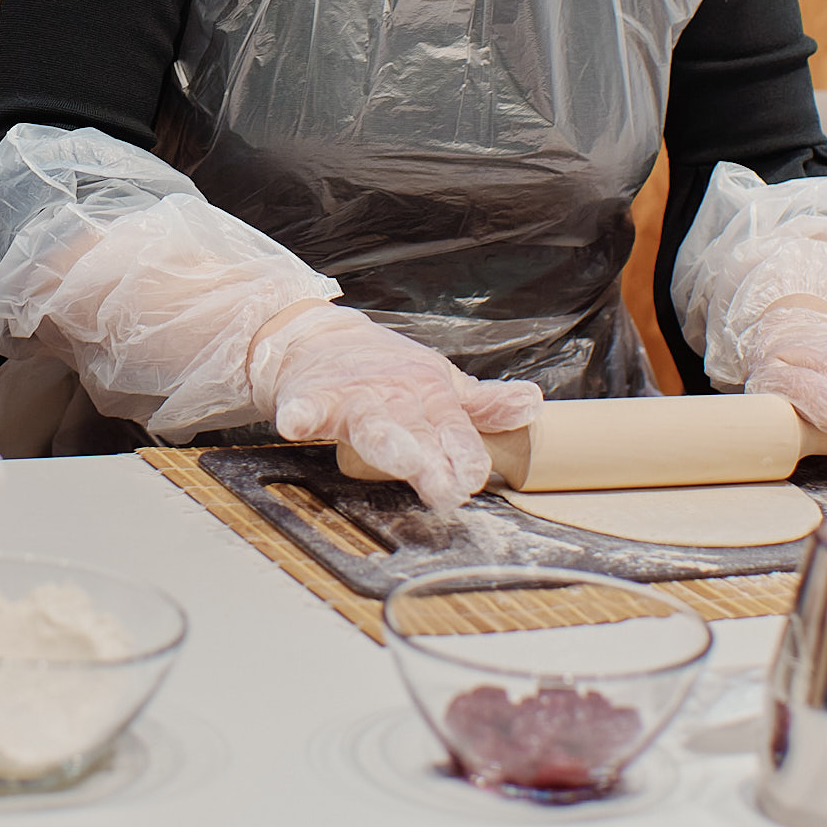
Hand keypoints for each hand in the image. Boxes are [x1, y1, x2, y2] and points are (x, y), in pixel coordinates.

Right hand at [251, 304, 539, 509]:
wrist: (316, 337)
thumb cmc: (382, 370)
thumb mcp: (439, 384)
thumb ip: (482, 405)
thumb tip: (532, 404)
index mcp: (431, 403)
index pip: (458, 436)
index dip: (466, 458)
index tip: (474, 479)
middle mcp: (397, 402)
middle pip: (420, 436)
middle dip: (434, 462)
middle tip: (448, 488)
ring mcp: (355, 400)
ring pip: (372, 426)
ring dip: (387, 442)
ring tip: (401, 459)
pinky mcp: (313, 397)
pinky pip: (306, 409)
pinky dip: (299, 415)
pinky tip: (295, 424)